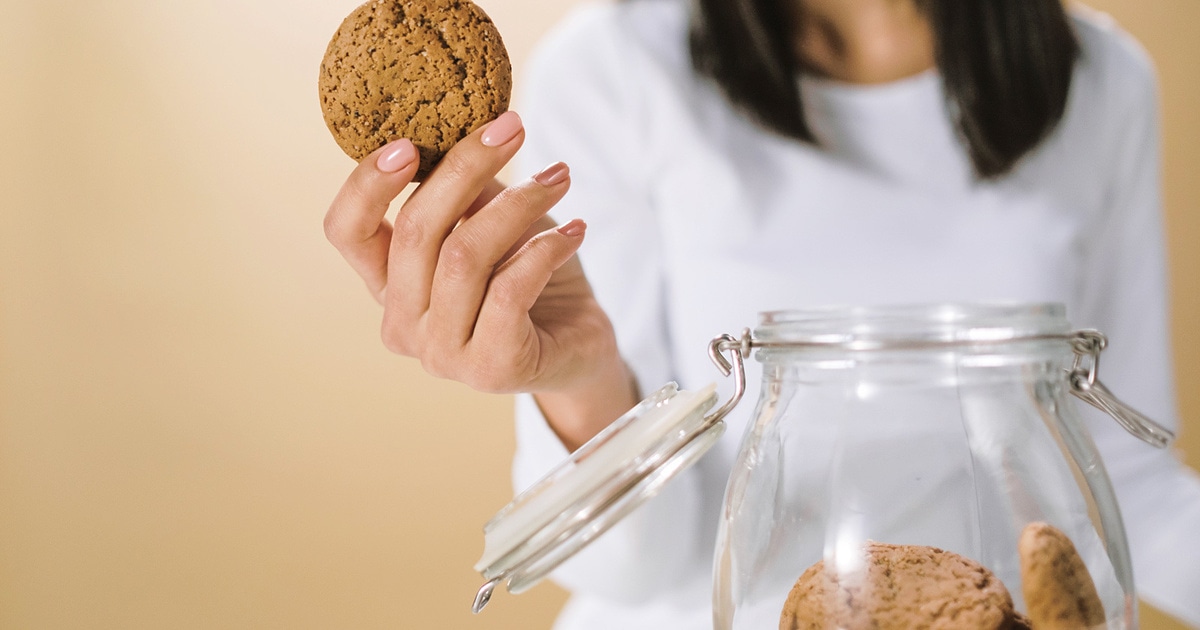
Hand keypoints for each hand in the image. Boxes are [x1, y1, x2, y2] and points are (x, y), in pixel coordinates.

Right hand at [324, 112, 636, 448]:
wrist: (580, 345)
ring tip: (559, 177)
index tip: (410, 142)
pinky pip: (509, 290)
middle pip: (416, 231)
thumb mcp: (489, 222)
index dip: (367, 184)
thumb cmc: (529, 276)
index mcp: (387, 284)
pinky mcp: (491, 370)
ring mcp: (442, 355)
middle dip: (466, 167)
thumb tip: (458, 127)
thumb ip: (462, 190)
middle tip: (513, 128)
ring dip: (519, 203)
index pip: (346, 231)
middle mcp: (402, 324)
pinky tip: (575, 231)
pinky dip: (547, 249)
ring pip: (464, 256)